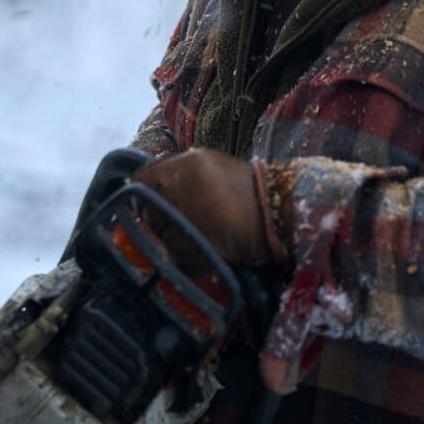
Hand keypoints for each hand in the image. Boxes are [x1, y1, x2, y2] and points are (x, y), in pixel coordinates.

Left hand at [133, 148, 267, 265]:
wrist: (280, 213)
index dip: (142, 196)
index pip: (143, 179)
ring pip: (163, 236)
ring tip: (202, 239)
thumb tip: (149, 189)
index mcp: (187, 163)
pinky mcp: (200, 241)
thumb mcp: (213, 167)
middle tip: (181, 228)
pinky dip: (189, 260)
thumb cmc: (248, 191)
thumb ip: (181, 174)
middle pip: (150, 211)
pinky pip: (179, 257)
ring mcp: (191, 213)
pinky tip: (207, 253)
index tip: (149, 207)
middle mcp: (184, 184)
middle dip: (160, 222)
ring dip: (177, 242)